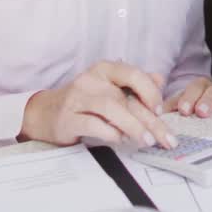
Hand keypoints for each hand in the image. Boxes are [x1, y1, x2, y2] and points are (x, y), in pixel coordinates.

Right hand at [19, 60, 177, 148]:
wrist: (46, 113)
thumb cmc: (85, 101)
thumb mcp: (110, 88)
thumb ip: (134, 84)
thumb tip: (159, 79)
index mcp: (104, 70)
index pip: (132, 74)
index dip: (150, 92)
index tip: (160, 110)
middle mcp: (91, 80)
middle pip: (126, 99)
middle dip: (150, 120)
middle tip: (166, 138)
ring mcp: (77, 98)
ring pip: (111, 109)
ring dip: (133, 126)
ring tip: (147, 141)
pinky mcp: (68, 118)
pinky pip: (92, 124)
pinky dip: (110, 133)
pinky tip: (121, 140)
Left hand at [164, 76, 211, 117]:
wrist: (201, 111)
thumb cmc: (190, 110)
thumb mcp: (176, 109)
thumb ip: (168, 109)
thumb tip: (156, 115)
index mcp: (197, 89)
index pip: (193, 89)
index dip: (188, 98)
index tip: (184, 110)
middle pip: (210, 90)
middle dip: (206, 100)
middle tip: (202, 112)